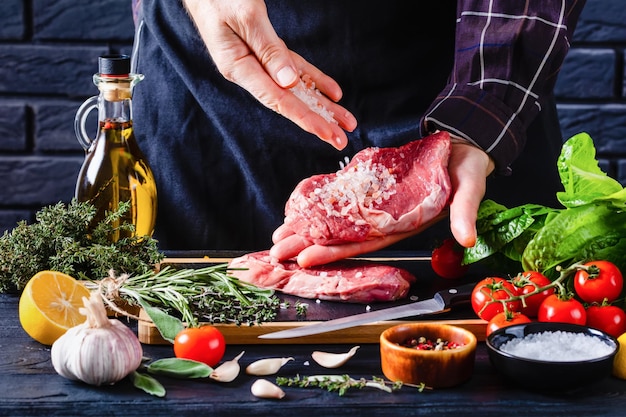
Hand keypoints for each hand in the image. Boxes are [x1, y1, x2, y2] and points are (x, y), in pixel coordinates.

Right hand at [183, 0, 356, 148]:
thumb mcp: (246, 17)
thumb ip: (268, 49)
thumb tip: (289, 82)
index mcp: (238, 67)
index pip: (277, 100)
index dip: (304, 117)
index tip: (326, 132)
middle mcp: (249, 70)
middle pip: (289, 101)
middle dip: (318, 120)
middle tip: (341, 140)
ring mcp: (258, 62)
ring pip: (296, 88)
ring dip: (321, 105)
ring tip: (345, 120)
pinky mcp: (266, 50)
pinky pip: (294, 69)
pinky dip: (314, 80)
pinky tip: (332, 93)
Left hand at [269, 141, 493, 266]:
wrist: (463, 147)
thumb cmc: (468, 170)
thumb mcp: (471, 188)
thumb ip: (464, 212)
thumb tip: (466, 237)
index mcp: (405, 224)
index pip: (365, 244)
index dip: (336, 252)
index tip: (306, 259)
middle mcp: (386, 219)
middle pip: (343, 236)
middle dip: (310, 244)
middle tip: (277, 251)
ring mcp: (377, 204)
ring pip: (338, 219)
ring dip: (309, 227)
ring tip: (280, 234)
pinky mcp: (372, 186)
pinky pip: (342, 198)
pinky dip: (320, 203)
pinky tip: (299, 208)